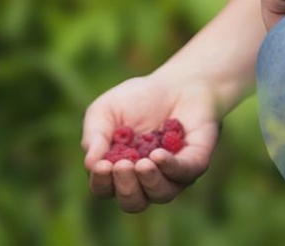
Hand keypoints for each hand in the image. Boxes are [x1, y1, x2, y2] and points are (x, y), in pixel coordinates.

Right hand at [82, 74, 219, 212]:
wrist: (176, 82)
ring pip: (160, 194)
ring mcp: (172, 174)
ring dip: (149, 182)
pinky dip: (171, 168)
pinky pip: (184, 174)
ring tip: (143, 163)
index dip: (102, 183)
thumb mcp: (105, 110)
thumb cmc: (136, 98)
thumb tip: (90, 164)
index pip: (105, 189)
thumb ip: (95, 134)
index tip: (102, 166)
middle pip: (133, 202)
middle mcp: (145, 179)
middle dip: (126, 188)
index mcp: (119, 169)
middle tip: (122, 166)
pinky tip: (158, 155)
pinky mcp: (195, 161)